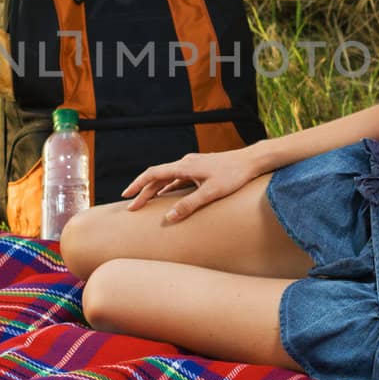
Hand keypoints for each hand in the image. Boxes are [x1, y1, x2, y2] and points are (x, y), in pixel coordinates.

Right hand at [121, 151, 257, 223]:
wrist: (251, 161)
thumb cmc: (233, 176)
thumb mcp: (211, 193)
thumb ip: (189, 205)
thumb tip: (169, 218)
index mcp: (184, 166)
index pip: (153, 174)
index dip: (138, 185)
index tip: (127, 196)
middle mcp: (185, 163)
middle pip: (157, 177)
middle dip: (143, 192)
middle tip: (132, 207)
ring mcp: (192, 165)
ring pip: (167, 178)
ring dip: (155, 190)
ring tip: (144, 203)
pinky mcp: (200, 169)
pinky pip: (178, 178)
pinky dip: (168, 187)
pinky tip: (166, 195)